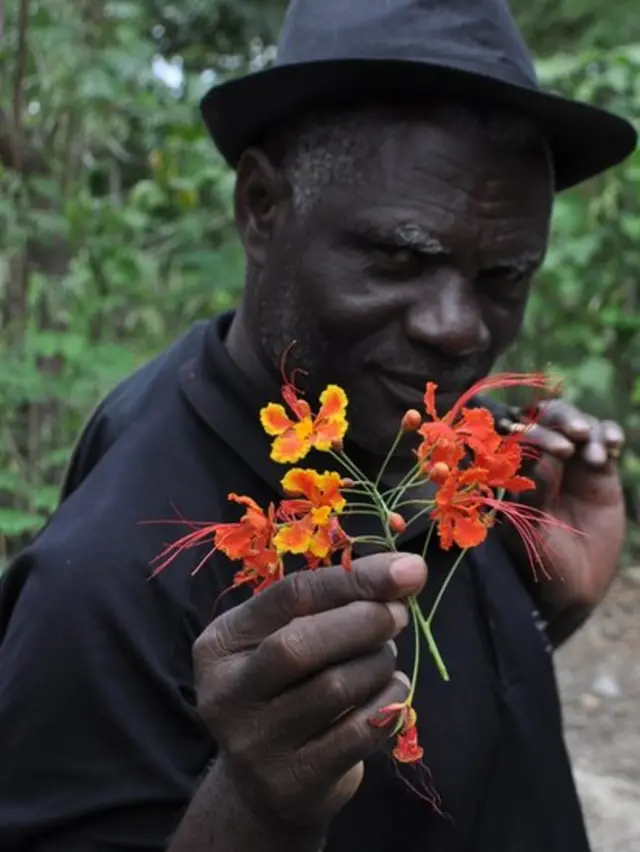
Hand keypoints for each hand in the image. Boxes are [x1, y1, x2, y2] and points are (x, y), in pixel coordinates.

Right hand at [193, 553, 425, 832]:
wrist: (263, 788)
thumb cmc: (285, 691)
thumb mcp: (283, 640)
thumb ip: (329, 604)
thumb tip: (405, 571)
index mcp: (221, 643)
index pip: (291, 596)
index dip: (354, 579)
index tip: (407, 570)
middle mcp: (226, 693)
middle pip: (302, 644)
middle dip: (365, 621)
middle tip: (399, 614)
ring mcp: (254, 744)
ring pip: (335, 688)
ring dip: (378, 663)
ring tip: (386, 657)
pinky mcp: (292, 783)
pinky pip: (357, 733)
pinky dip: (389, 704)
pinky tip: (394, 691)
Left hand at [504, 399, 624, 627]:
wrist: (572, 584)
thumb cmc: (540, 557)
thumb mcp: (532, 526)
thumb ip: (538, 492)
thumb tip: (548, 457)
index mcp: (515, 468)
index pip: (520, 431)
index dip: (537, 430)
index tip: (558, 449)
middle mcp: (541, 459)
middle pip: (550, 417)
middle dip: (564, 419)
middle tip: (578, 435)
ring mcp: (572, 463)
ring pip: (579, 424)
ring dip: (590, 430)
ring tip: (597, 458)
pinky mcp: (600, 471)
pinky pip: (604, 439)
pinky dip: (608, 434)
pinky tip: (611, 446)